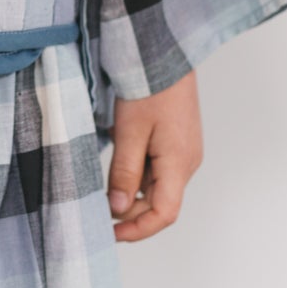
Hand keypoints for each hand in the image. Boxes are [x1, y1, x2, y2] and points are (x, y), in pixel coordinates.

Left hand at [106, 69, 202, 242]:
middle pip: (161, 204)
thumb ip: (123, 172)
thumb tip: (117, 209)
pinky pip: (159, 171)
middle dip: (130, 212)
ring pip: (158, 188)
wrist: (165, 54)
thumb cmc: (150, 87)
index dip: (138, 230)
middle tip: (99, 207)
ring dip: (132, 192)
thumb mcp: (129, 131)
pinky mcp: (178, 143)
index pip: (164, 214)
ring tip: (105, 183)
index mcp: (179, 164)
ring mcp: (185, 152)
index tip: (111, 234)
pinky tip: (120, 163)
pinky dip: (138, 175)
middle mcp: (188, 163)